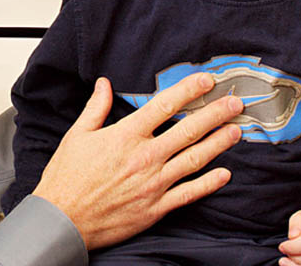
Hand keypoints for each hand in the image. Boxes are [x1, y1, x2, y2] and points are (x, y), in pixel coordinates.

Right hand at [32, 73, 242, 249]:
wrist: (63, 219)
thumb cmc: (67, 177)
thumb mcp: (77, 135)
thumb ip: (96, 108)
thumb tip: (104, 84)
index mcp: (125, 136)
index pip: (163, 106)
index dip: (188, 90)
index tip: (206, 81)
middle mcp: (144, 157)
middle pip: (188, 130)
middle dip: (215, 114)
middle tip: (235, 103)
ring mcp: (153, 183)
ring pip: (194, 160)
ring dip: (218, 144)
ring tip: (236, 131)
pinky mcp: (156, 207)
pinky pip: (188, 193)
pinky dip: (208, 183)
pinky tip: (224, 174)